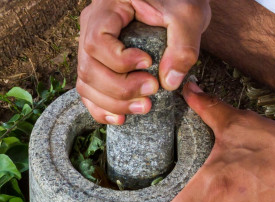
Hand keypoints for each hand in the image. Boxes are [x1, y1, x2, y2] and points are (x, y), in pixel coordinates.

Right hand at [77, 0, 209, 123]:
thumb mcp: (188, 15)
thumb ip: (183, 45)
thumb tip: (169, 83)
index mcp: (108, 7)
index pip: (96, 42)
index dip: (119, 61)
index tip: (149, 63)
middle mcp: (92, 25)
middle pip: (88, 67)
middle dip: (119, 89)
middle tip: (152, 91)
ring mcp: (91, 45)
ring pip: (86, 82)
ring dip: (112, 103)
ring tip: (145, 107)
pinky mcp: (98, 62)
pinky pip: (88, 89)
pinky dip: (102, 107)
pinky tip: (122, 117)